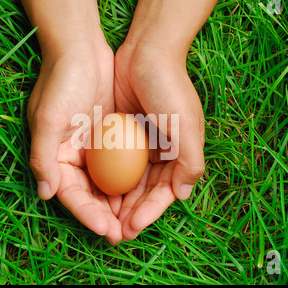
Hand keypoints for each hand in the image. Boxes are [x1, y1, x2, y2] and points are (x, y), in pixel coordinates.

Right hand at [27, 43, 122, 242]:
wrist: (81, 49)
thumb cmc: (61, 82)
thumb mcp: (47, 119)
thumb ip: (43, 157)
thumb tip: (45, 194)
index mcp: (55, 156)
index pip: (70, 194)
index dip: (87, 215)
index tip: (107, 230)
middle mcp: (73, 156)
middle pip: (90, 195)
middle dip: (106, 217)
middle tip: (125, 235)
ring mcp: (92, 148)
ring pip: (107, 185)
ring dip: (120, 204)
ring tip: (136, 223)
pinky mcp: (109, 137)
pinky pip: (121, 165)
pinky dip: (129, 181)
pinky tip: (143, 194)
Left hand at [114, 42, 205, 240]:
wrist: (147, 53)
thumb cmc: (170, 89)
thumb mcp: (187, 125)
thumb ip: (190, 162)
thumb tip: (182, 195)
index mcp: (181, 155)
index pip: (164, 192)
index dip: (149, 212)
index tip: (132, 228)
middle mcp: (162, 154)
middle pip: (145, 192)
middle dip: (132, 214)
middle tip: (115, 234)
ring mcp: (141, 145)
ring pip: (128, 182)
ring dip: (118, 202)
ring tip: (104, 221)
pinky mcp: (122, 135)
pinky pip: (115, 164)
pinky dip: (108, 180)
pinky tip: (97, 193)